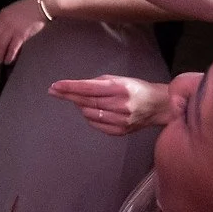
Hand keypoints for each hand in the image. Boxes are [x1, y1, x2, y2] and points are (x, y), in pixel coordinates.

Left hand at [0, 0, 47, 64]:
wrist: (41, 5)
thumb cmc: (29, 7)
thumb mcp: (12, 10)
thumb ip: (5, 19)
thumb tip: (1, 32)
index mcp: (2, 16)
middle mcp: (4, 22)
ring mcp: (12, 29)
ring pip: (1, 45)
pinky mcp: (21, 35)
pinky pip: (12, 48)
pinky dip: (9, 55)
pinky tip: (8, 61)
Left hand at [47, 75, 170, 135]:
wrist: (158, 106)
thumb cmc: (136, 89)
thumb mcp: (119, 79)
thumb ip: (97, 83)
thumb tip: (74, 88)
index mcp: (120, 89)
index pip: (89, 88)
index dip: (70, 87)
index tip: (55, 86)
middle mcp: (120, 105)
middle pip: (86, 102)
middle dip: (68, 95)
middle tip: (54, 91)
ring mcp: (120, 120)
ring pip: (88, 114)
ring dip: (82, 106)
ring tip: (86, 100)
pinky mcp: (120, 131)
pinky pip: (95, 124)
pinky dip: (91, 117)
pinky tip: (95, 111)